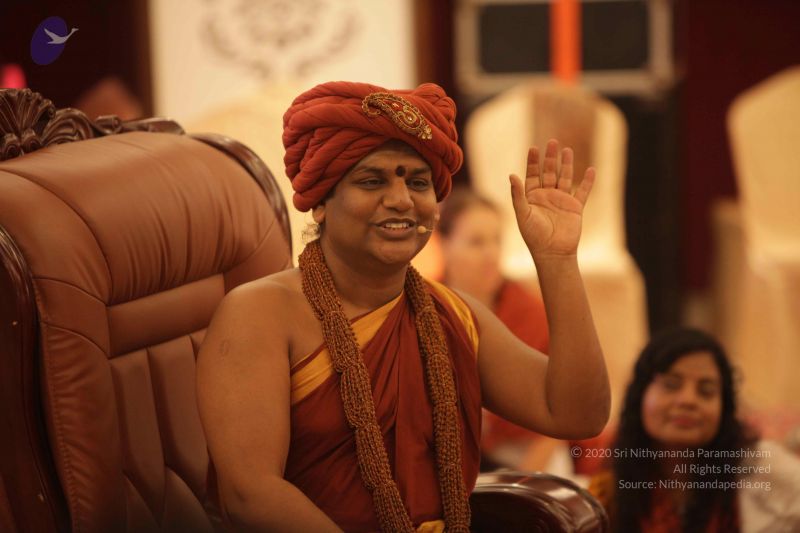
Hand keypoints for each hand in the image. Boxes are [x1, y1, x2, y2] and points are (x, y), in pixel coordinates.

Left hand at [509, 139, 595, 257]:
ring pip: (565, 178)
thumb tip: (511, 175)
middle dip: (550, 158)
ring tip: (567, 150)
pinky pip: (583, 192)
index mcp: (532, 197)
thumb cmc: (534, 235)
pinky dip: (588, 182)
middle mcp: (547, 196)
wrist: (552, 252)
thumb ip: (517, 195)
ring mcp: (562, 201)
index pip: (532, 175)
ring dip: (566, 164)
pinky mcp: (575, 208)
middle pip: (549, 172)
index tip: (534, 148)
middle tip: (552, 142)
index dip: (533, 161)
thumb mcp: (522, 214)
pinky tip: (591, 170)